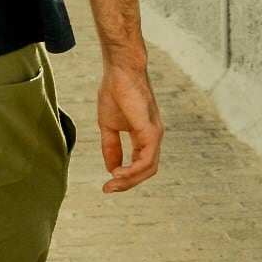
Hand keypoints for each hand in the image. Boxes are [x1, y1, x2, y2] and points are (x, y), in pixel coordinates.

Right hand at [97, 59, 162, 191]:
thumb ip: (110, 146)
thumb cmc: (115, 92)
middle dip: (127, 183)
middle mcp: (153, 137)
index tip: (106, 185)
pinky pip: (146, 159)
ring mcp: (154, 134)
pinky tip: (117, 172)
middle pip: (146, 170)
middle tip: (108, 190)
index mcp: (144, 136)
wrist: (120, 71)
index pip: (140, 164)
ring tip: (112, 183)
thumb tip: (111, 168)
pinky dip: (132, 170)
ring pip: (148, 168)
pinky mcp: (150, 131)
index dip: (124, 177)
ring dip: (129, 180)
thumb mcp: (108, 125)